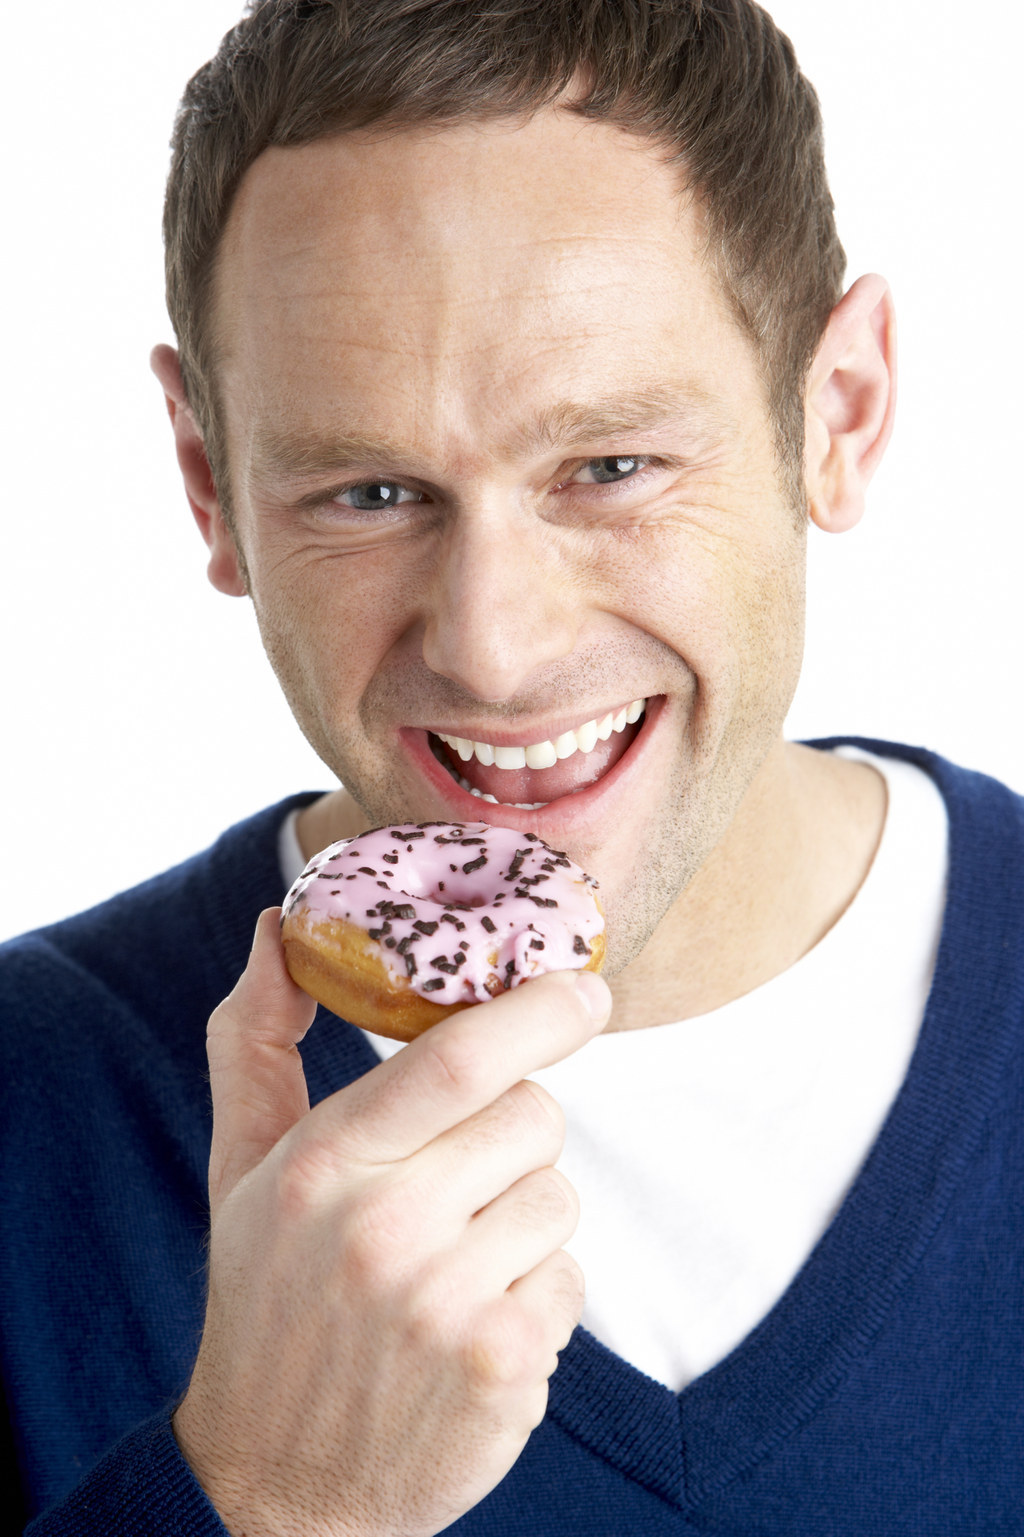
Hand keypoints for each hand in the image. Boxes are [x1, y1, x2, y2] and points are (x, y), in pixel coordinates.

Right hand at [173, 908, 610, 1536]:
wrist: (272, 1490)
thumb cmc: (267, 1302)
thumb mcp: (241, 1171)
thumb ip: (254, 1043)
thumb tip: (276, 930)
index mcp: (321, 1165)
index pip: (456, 1059)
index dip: (539, 1012)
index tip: (585, 991)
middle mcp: (382, 1229)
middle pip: (533, 1117)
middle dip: (515, 1135)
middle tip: (454, 1188)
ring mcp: (444, 1303)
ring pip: (559, 1196)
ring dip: (525, 1222)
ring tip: (450, 1270)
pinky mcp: (501, 1367)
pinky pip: (571, 1278)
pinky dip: (538, 1296)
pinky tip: (471, 1329)